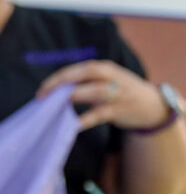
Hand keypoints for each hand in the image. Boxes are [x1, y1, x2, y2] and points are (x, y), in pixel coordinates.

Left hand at [38, 60, 167, 130]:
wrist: (152, 105)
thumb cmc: (119, 92)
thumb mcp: (104, 81)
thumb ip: (83, 83)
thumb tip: (52, 92)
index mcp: (104, 68)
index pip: (78, 68)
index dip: (59, 77)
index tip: (42, 90)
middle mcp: (111, 77)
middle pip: (86, 73)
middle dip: (62, 83)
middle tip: (42, 96)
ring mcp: (117, 93)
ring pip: (96, 91)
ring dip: (75, 96)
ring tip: (56, 105)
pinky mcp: (119, 110)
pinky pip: (100, 114)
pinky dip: (85, 119)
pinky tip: (72, 125)